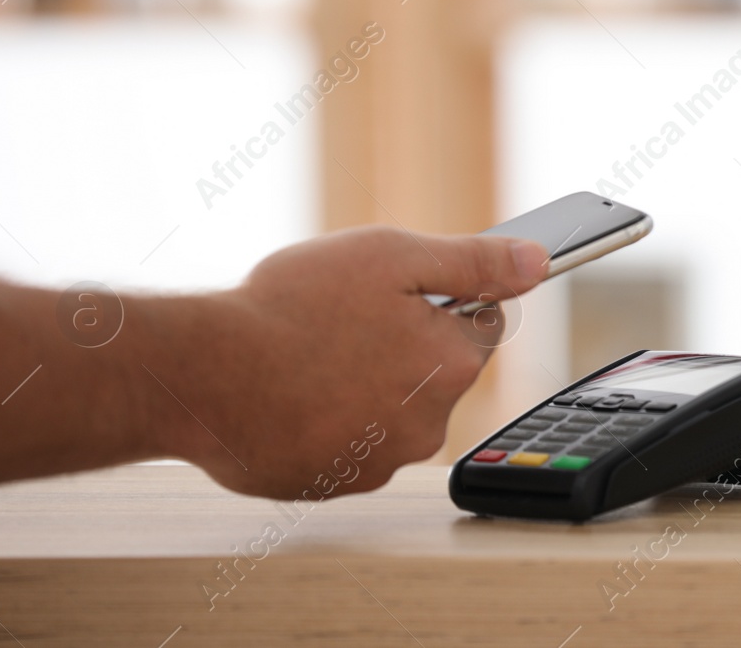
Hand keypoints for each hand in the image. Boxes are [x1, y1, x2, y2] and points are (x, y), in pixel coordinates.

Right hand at [162, 226, 547, 498]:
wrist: (203, 375)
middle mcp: (428, 424)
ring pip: (392, 409)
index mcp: (450, 364)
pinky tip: (293, 393)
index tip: (398, 292)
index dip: (441, 299)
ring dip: (365, 383)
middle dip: (403, 342)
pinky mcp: (335, 484)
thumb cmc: (290, 309)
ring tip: (310, 355)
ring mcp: (380, 462)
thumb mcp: (390, 256)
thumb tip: (537, 261)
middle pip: (436, 370)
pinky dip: (329, 418)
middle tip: (343, 319)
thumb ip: (473, 261)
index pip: (481, 323)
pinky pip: (350, 442)